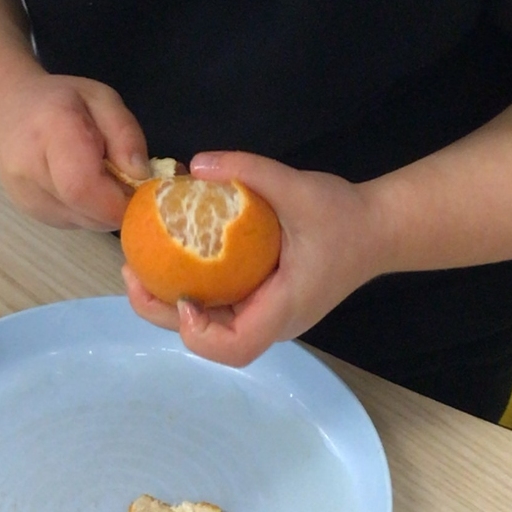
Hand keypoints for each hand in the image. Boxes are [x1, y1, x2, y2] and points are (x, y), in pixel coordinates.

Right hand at [0, 69, 147, 231]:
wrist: (3, 113)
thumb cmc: (58, 101)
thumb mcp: (101, 99)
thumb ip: (125, 134)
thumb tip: (140, 176)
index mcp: (51, 132)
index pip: (83, 186)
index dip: (120, 197)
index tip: (141, 185)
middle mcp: (31, 171)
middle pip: (88, 211)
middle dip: (120, 203)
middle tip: (126, 178)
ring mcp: (27, 197)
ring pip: (86, 221)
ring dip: (106, 207)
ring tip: (101, 175)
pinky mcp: (32, 213)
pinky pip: (76, 222)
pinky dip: (91, 210)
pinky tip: (84, 184)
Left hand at [121, 150, 380, 365]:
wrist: (378, 229)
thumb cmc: (344, 216)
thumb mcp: (299, 186)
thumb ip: (249, 170)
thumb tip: (193, 165)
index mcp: (285, 307)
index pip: (237, 346)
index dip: (201, 332)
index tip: (183, 296)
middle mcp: (273, 321)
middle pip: (213, 342)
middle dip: (165, 315)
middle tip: (133, 274)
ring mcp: (268, 314)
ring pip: (212, 327)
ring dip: (172, 304)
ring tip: (141, 267)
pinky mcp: (264, 300)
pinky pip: (221, 307)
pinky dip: (192, 289)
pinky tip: (171, 259)